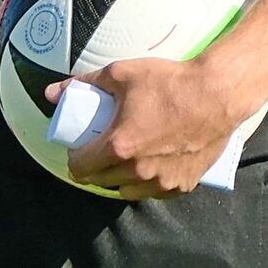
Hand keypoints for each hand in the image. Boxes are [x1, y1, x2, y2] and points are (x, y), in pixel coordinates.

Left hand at [48, 58, 236, 198]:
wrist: (217, 94)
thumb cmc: (168, 82)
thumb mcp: (121, 75)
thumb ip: (84, 83)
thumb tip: (51, 93)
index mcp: (118, 147)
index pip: (81, 168)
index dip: (74, 158)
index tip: (79, 148)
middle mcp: (138, 171)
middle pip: (101, 181)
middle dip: (95, 168)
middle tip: (100, 149)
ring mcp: (161, 182)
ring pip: (127, 191)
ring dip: (120, 178)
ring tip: (124, 159)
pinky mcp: (182, 186)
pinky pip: (155, 193)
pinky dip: (148, 183)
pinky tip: (150, 166)